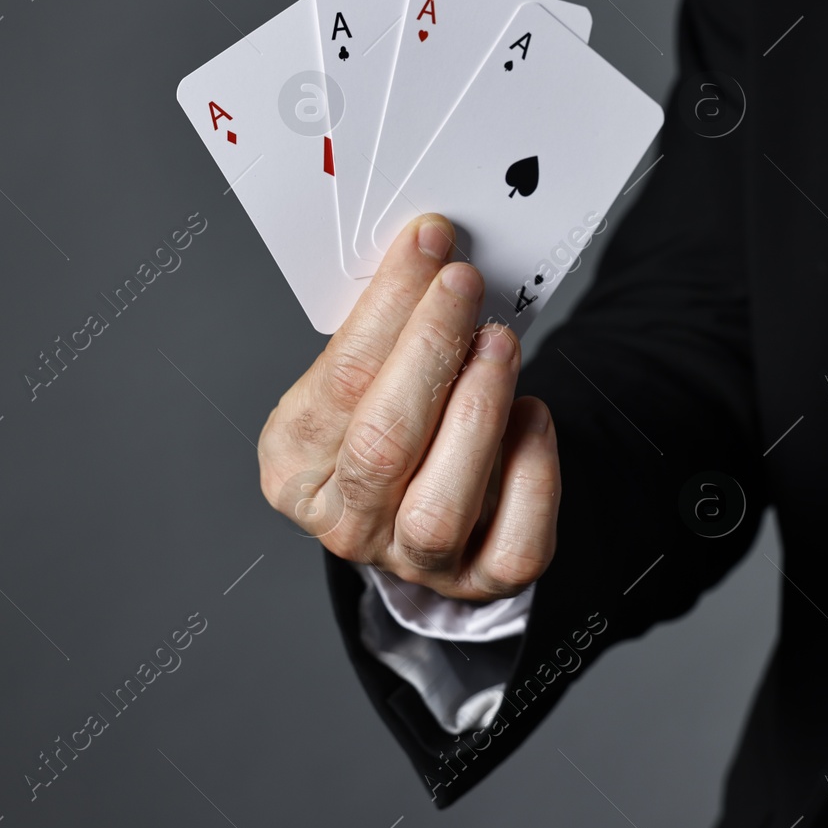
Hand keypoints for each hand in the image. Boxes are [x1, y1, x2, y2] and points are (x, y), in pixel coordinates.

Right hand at [258, 214, 559, 600]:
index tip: (427, 246)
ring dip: (477, 413)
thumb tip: (432, 253)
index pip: (337, 383)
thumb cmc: (391, 419)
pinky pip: (514, 544)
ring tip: (500, 343)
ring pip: (440, 506)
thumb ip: (385, 334)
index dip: (388, 308)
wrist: (423, 499)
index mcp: (292, 466)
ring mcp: (411, 561)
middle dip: (430, 349)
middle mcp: (344, 523)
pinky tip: (534, 416)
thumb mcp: (362, 378)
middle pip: (383, 445)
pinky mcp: (480, 580)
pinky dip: (532, 475)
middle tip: (464, 285)